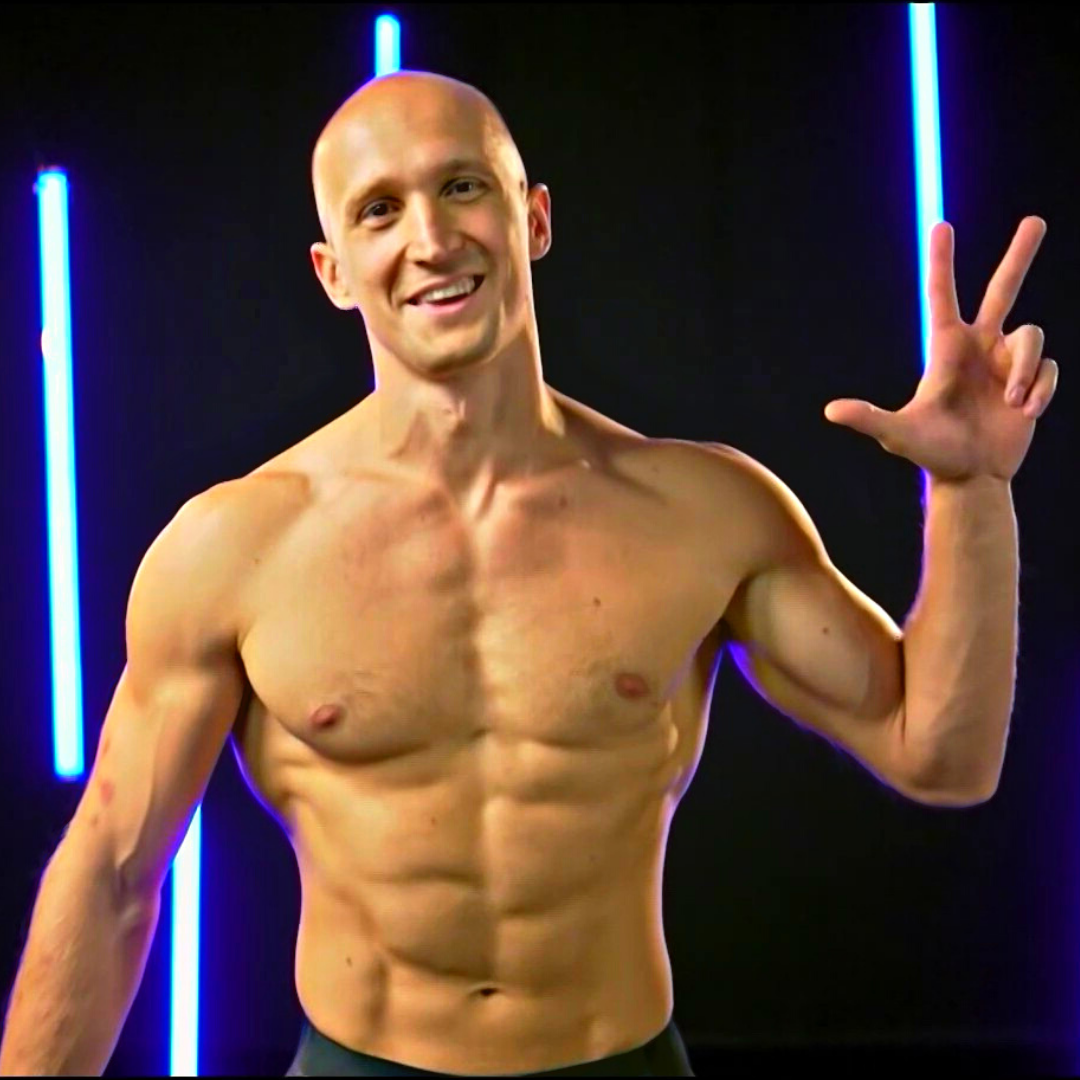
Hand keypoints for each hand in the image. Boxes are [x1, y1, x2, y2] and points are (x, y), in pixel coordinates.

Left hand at [824, 217, 1058, 481]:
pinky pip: (1047, 368)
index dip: (941, 261)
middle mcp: (979, 346)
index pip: (942, 296)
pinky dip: (1040, 389)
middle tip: (1035, 220)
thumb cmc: (931, 453)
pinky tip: (1025, 413)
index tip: (941, 224)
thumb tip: (830, 412)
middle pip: (1002, 289)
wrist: (972, 477)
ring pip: (1032, 335)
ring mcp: (1007, 362)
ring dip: (1023, 370)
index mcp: (946, 348)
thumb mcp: (899, 434)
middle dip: (1019, 255)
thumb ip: (869, 419)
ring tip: (1011, 402)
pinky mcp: (1032, 380)